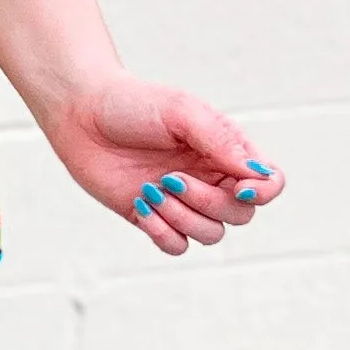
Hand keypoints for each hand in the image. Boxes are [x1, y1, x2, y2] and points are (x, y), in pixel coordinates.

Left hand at [42, 73, 283, 256]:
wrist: (81, 113)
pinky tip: (141, 205)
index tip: (240, 187)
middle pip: (240, 214)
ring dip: (183, 218)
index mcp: (225, 151)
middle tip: (171, 178)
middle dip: (209, 203)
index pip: (268, 183)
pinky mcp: (152, 217)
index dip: (264, 192)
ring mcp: (182, 201)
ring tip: (152, 190)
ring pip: (211, 235)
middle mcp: (209, 178)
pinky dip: (163, 233)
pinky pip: (177, 245)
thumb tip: (256, 175)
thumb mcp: (182, 111)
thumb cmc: (133, 104)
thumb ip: (222, 142)